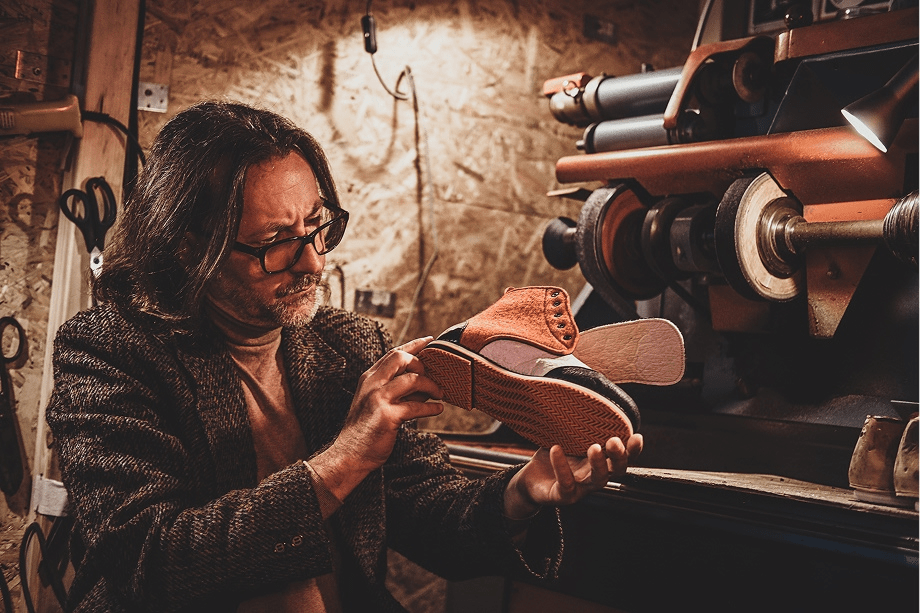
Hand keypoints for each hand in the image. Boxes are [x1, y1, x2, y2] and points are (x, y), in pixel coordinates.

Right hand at [310, 337, 442, 499]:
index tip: (429, 341)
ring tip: (439, 394)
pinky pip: (416, 406)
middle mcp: (372, 384)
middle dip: (421, 363)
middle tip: (432, 376)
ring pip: (412, 379)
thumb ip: (396, 390)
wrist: (349, 455)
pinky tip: (437, 409)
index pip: (393, 353)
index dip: (413, 345)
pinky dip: (431, 408)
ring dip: (431, 385)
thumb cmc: (365, 431)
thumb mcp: (376, 402)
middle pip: (400, 358)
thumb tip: (423, 384)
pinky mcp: (387, 416)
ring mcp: (378, 398)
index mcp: (369, 378)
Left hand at [503, 434, 642, 519]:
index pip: (622, 458)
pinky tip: (556, 449)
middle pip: (616, 471)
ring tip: (594, 447)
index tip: (636, 436)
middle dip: (619, 456)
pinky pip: (566, 483)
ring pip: (597, 480)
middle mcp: (594, 476)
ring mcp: (581, 488)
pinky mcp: (563, 496)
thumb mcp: (566, 438)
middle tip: (614, 441)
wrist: (530, 480)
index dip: (633, 450)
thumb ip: (577, 423)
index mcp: (599, 462)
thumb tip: (581, 392)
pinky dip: (562, 467)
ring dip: (598, 464)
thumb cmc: (553, 456)